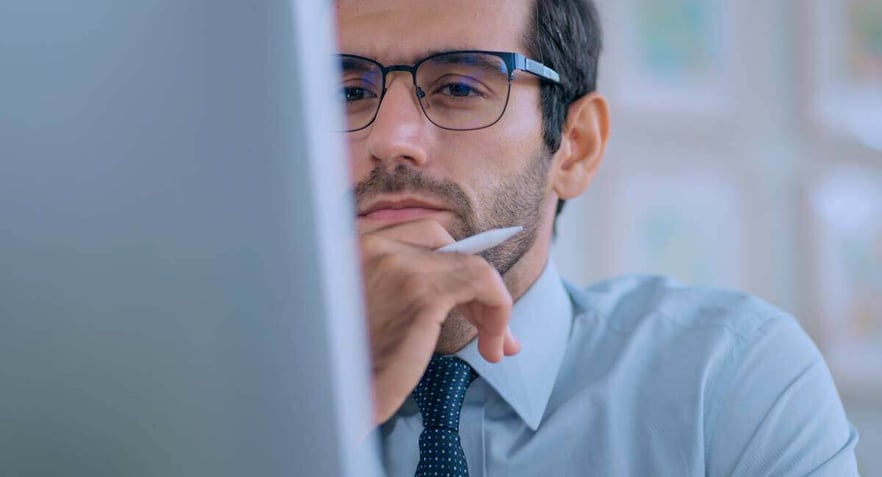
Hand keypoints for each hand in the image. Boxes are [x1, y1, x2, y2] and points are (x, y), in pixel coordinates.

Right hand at [359, 220, 519, 423]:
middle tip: (486, 325)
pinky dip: (499, 311)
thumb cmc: (346, 364)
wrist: (330, 397)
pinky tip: (492, 346)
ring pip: (471, 264)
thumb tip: (452, 287)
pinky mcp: (422, 293)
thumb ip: (394, 287)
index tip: (467, 297)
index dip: (451, 263)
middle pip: (446, 244)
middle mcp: (373, 245)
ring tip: (496, 343)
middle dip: (473, 283)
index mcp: (354, 246)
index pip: (422, 233)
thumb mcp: (363, 310)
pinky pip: (483, 282)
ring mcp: (398, 265)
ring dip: (493, 306)